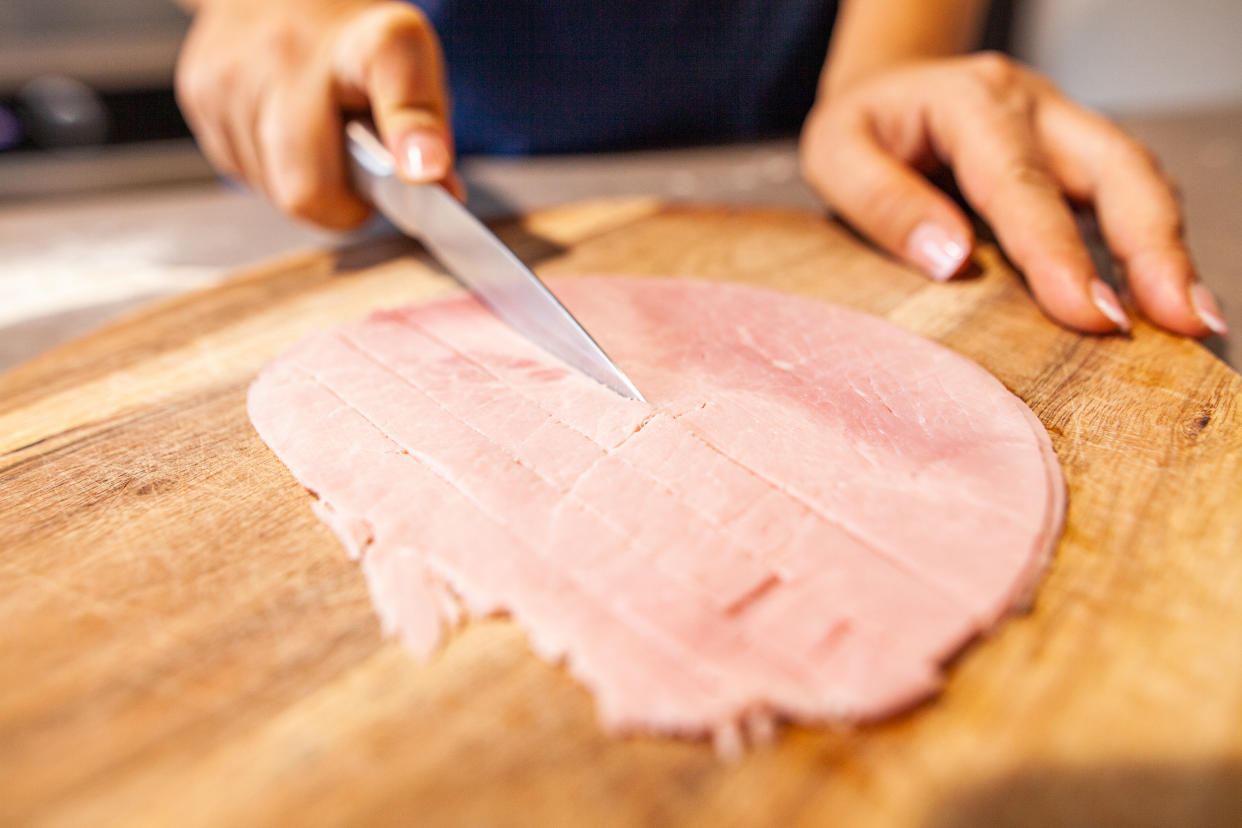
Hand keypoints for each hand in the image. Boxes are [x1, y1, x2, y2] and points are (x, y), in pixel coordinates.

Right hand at [175, 0, 460, 228]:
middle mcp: (290, 52)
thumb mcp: (407, 65)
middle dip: (338, 206)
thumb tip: (437, 190)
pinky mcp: (197, 90)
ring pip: (271, 191)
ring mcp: (233, 73)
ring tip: (315, 135)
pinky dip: (269, 168)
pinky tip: (282, 129)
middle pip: (305, 188)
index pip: (397, 89)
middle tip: (357, 178)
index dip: (409, 137)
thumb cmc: (349, 41)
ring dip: (302, 184)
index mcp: (369, 42)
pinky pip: (241, 172)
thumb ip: (427, 128)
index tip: (425, 171)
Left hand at [799, 52, 1226, 337]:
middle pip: (1113, 167)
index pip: (1021, 182)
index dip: (1059, 252)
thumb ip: (884, 203)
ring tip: (1191, 319)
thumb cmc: (860, 128)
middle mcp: (1032, 104)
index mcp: (970, 100)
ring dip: (1166, 249)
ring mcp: (1064, 124)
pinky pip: (1126, 192)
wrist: (883, 87)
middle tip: (1179, 319)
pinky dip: (1151, 242)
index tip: (1089, 312)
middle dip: (1152, 246)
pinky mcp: (1075, 153)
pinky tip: (1165, 294)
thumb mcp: (835, 154)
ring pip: (1135, 178)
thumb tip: (953, 261)